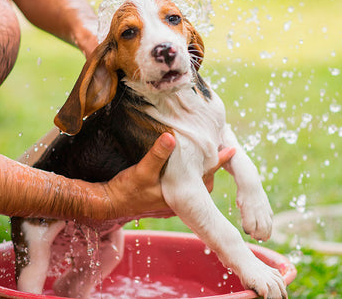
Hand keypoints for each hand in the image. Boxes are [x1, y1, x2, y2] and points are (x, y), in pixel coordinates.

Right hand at [102, 134, 235, 220]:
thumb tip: (171, 136)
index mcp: (181, 192)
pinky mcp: (163, 198)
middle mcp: (180, 199)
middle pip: (204, 181)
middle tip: (221, 147)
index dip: (220, 159)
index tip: (233, 147)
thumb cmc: (126, 190)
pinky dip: (187, 175)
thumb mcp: (142, 170)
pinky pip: (182, 185)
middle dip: (213, 166)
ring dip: (199, 170)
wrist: (109, 204)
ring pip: (194, 184)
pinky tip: (183, 166)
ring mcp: (172, 200)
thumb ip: (157, 154)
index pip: (207, 173)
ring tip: (205, 154)